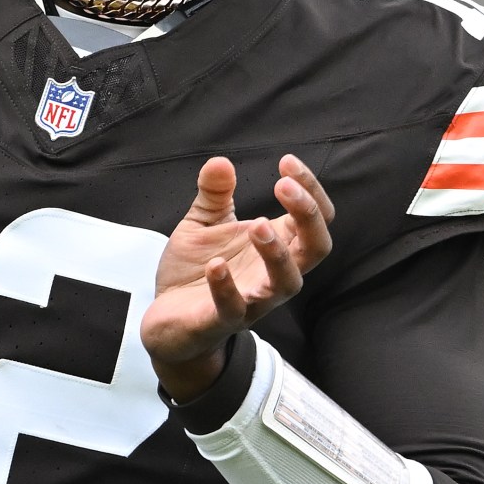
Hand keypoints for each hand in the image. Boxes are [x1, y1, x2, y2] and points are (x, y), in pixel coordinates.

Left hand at [140, 155, 334, 400]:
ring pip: (287, 282)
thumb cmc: (195, 272)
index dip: (310, 189)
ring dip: (277, 252)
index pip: (315, 217)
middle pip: (316, 248)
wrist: (166, 321)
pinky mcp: (223, 322)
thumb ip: (213, 195)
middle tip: (282, 186)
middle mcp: (273, 274)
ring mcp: (253, 301)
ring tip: (257, 223)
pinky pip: (235, 308)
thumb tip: (220, 162)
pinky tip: (216, 264)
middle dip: (308, 214)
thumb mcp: (202, 224)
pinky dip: (226, 286)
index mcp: (276, 245)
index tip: (286, 162)